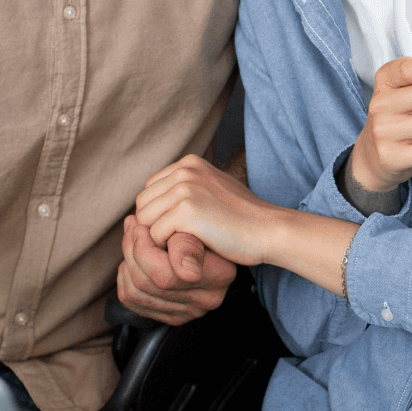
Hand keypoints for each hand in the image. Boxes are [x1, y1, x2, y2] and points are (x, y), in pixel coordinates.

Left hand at [116, 217, 237, 324]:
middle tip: (131, 226)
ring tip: (131, 240)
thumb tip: (176, 262)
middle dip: (130, 251)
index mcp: (219, 276)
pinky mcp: (174, 315)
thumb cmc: (213, 224)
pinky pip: (133, 302)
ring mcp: (190, 311)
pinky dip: (124, 279)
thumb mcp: (201, 225)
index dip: (142, 248)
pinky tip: (132, 260)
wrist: (232, 238)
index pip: (166, 275)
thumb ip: (186, 242)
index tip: (141, 225)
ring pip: (136, 294)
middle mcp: (207, 300)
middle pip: (147, 284)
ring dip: (126, 263)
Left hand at [136, 154, 278, 267]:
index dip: (159, 214)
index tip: (180, 227)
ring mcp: (185, 188)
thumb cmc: (243, 217)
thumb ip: (186, 188)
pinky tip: (193, 245)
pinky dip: (169, 247)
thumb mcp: (213, 189)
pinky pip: (155, 235)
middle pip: (142, 205)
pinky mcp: (186, 211)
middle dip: (155, 225)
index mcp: (189, 162)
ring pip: (145, 221)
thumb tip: (153, 202)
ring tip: (187, 240)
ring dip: (160, 237)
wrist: (268, 229)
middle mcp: (184, 170)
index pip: (149, 190)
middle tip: (181, 238)